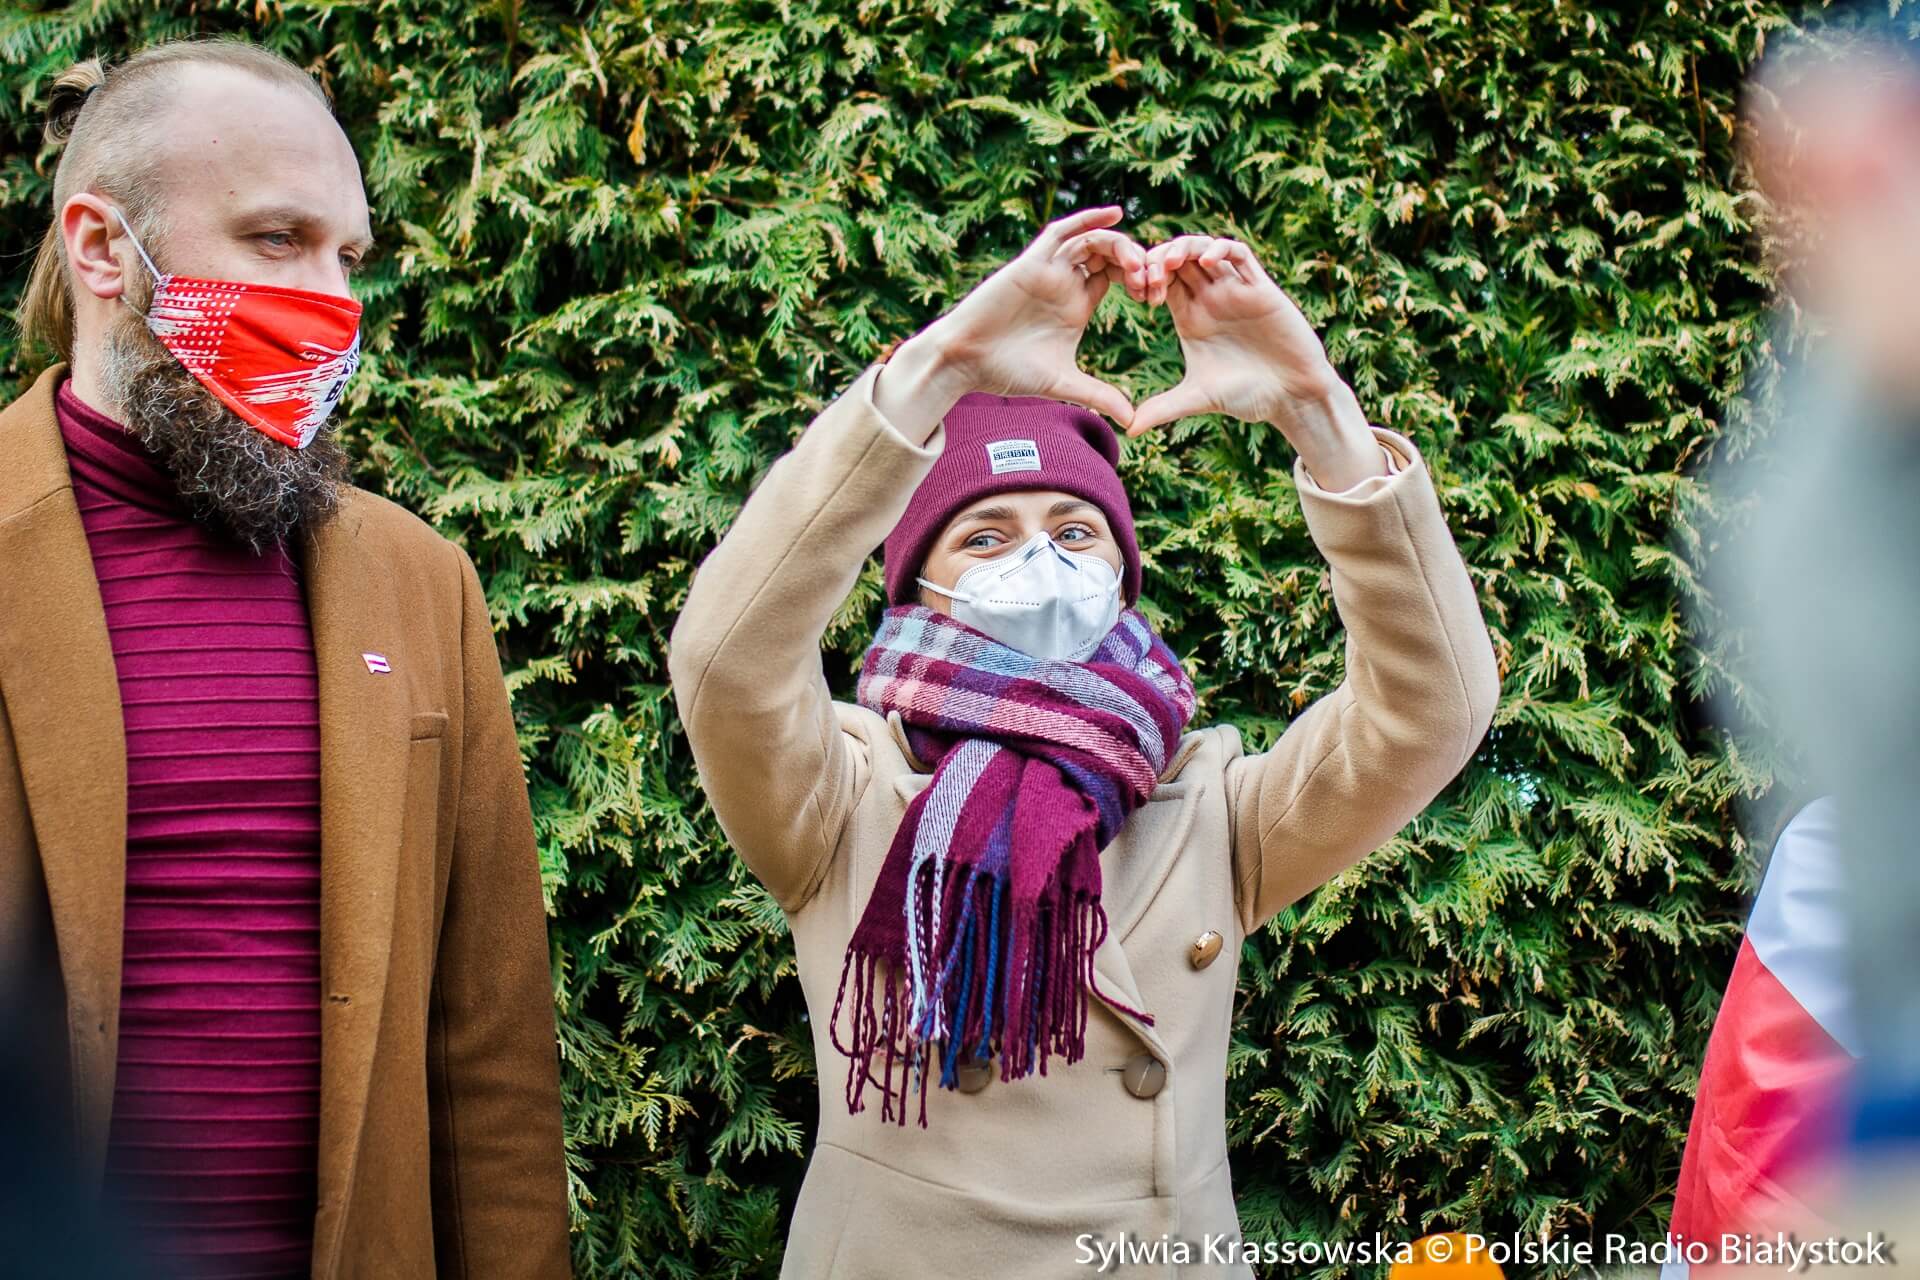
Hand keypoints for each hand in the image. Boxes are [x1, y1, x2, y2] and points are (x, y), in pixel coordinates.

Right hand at [874, 207, 1147, 440]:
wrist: (966, 361)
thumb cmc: (1007, 372)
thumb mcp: (1063, 384)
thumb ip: (1098, 396)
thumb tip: (1131, 422)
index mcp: (1077, 306)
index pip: (1118, 278)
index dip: (1142, 280)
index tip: (1157, 298)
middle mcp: (1065, 283)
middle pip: (1111, 256)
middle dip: (1138, 262)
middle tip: (1152, 282)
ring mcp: (1049, 270)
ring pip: (1092, 241)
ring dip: (1120, 247)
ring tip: (1138, 265)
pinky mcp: (1032, 262)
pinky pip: (1062, 232)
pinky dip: (1088, 219)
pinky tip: (1114, 214)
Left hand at [1126, 235, 1380, 487]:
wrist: (1292, 396)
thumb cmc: (1248, 396)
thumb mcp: (1198, 398)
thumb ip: (1163, 408)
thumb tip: (1129, 430)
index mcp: (1191, 317)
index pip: (1161, 282)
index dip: (1145, 279)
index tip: (1136, 293)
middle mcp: (1211, 299)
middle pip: (1178, 259)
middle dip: (1158, 258)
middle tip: (1146, 273)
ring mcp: (1235, 290)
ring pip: (1205, 249)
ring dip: (1185, 247)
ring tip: (1170, 262)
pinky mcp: (1260, 288)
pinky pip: (1240, 254)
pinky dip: (1221, 249)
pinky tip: (1207, 261)